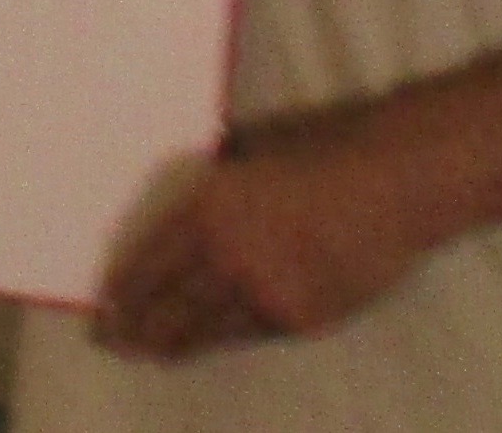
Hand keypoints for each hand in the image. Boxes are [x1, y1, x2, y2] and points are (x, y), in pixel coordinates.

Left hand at [94, 126, 443, 359]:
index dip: (123, 291)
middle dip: (133, 332)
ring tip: (151, 352)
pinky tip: (212, 341)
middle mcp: (227, 256)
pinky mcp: (297, 320)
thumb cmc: (332, 148)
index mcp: (210, 207)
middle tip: (113, 343)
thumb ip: (226, 181)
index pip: (149, 262)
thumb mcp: (260, 150)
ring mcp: (263, 295)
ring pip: (204, 333)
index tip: (104, 309)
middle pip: (165, 310)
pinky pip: (251, 334)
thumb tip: (200, 193)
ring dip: (172, 345)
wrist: (397, 181)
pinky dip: (226, 338)